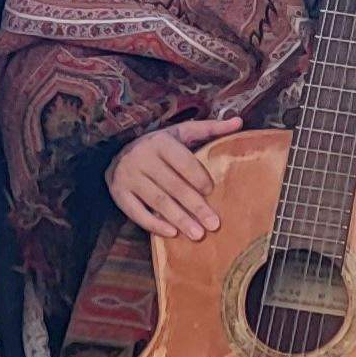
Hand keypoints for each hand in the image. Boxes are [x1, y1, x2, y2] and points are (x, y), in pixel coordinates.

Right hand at [109, 118, 244, 240]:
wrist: (116, 153)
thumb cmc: (159, 145)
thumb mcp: (180, 133)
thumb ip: (209, 128)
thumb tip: (239, 121)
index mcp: (160, 141)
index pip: (183, 162)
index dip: (198, 178)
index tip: (211, 192)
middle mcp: (142, 157)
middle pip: (173, 186)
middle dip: (195, 206)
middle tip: (214, 224)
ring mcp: (128, 176)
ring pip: (158, 201)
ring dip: (179, 219)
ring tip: (198, 235)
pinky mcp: (118, 193)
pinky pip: (136, 212)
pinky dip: (154, 224)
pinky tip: (172, 233)